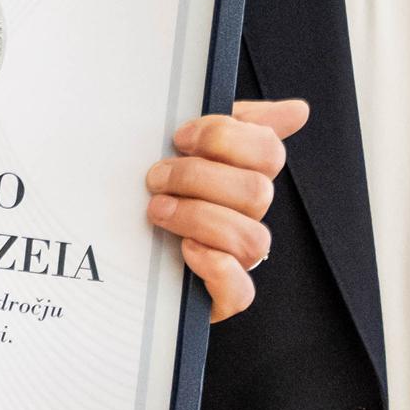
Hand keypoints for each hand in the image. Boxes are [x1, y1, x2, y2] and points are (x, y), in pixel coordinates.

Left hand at [151, 96, 305, 320]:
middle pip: (258, 193)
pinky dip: (216, 268)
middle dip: (200, 179)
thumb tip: (299, 111)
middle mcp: (248, 218)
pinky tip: (185, 250)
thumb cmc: (153, 192)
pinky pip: (242, 292)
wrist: (109, 250)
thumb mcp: (181, 149)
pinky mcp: (221, 298)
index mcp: (244, 177)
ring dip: (199, 218)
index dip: (226, 138)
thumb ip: (230, 124)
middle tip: (156, 178)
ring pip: (252, 239)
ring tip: (157, 211)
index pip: (268, 152)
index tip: (179, 137)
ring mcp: (238, 260)